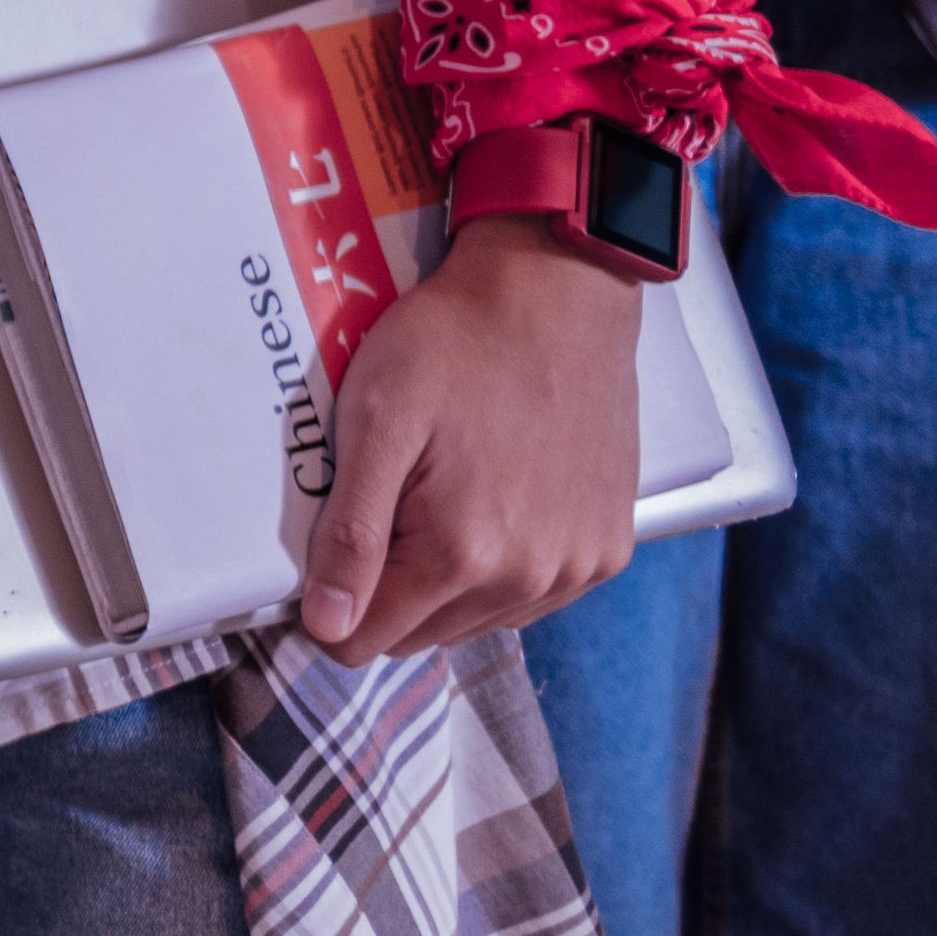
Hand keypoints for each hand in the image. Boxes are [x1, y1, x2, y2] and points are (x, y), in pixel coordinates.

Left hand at [294, 216, 642, 657]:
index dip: (330, 606)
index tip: (327, 551)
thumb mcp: (375, 424)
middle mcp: (529, 579)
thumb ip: (351, 535)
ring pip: (476, 620)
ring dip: (445, 582)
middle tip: (384, 504)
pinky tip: (490, 504)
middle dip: (386, 590)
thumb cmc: (454, 346)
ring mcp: (577, 568)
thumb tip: (328, 628)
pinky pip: (532, 595)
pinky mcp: (609, 549)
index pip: (367, 640)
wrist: (557, 296)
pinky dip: (501, 569)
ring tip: (437, 495)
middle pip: (421, 635)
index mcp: (461, 554)